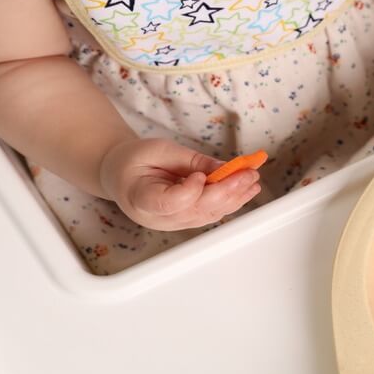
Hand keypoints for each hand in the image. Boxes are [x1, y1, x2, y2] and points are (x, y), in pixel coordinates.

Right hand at [99, 138, 261, 230]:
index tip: (200, 175)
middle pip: (198, 209)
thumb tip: (224, 167)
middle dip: (227, 191)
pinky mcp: (186, 221)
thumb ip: (191, 161)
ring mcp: (173, 223)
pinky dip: (230, 200)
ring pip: (209, 214)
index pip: (172, 203)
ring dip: (235, 197)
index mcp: (142, 199)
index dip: (191, 191)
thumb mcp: (158, 150)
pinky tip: (245, 188)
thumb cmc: (134, 161)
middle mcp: (159, 218)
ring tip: (252, 180)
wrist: (120, 174)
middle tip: (248, 174)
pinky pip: (211, 213)